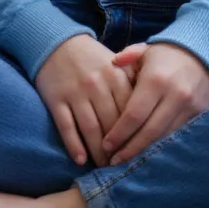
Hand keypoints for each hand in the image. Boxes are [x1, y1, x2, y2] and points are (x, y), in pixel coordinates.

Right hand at [34, 34, 139, 167]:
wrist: (57, 42)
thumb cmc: (92, 58)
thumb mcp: (116, 64)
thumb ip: (133, 84)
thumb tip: (152, 110)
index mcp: (116, 76)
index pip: (130, 111)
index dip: (134, 134)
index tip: (138, 151)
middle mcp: (97, 85)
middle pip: (111, 124)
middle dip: (118, 148)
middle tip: (121, 165)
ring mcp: (76, 93)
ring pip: (91, 129)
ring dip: (98, 152)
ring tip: (103, 166)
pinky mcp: (56, 100)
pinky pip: (67, 127)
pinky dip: (74, 145)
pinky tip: (81, 159)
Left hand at [101, 42, 208, 165]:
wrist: (201, 53)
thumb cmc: (165, 55)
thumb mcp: (145, 51)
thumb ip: (127, 56)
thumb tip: (113, 62)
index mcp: (156, 80)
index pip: (134, 115)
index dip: (119, 133)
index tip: (105, 145)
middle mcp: (174, 95)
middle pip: (149, 132)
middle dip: (129, 149)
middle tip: (113, 161)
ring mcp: (189, 107)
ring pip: (163, 138)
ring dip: (144, 152)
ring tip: (127, 160)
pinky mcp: (199, 114)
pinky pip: (177, 136)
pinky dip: (161, 145)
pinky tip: (148, 152)